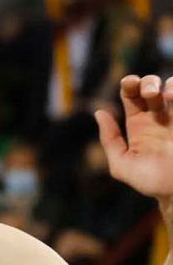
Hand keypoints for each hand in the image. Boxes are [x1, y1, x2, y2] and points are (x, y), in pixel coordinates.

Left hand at [97, 74, 172, 202]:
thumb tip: (99, 112)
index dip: (129, 84)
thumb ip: (110, 140)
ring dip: (169, 85)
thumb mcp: (122, 165)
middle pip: (151, 87)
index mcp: (138, 124)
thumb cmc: (150, 182)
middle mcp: (158, 117)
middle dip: (149, 82)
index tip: (130, 83)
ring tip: (167, 96)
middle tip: (149, 94)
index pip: (131, 95)